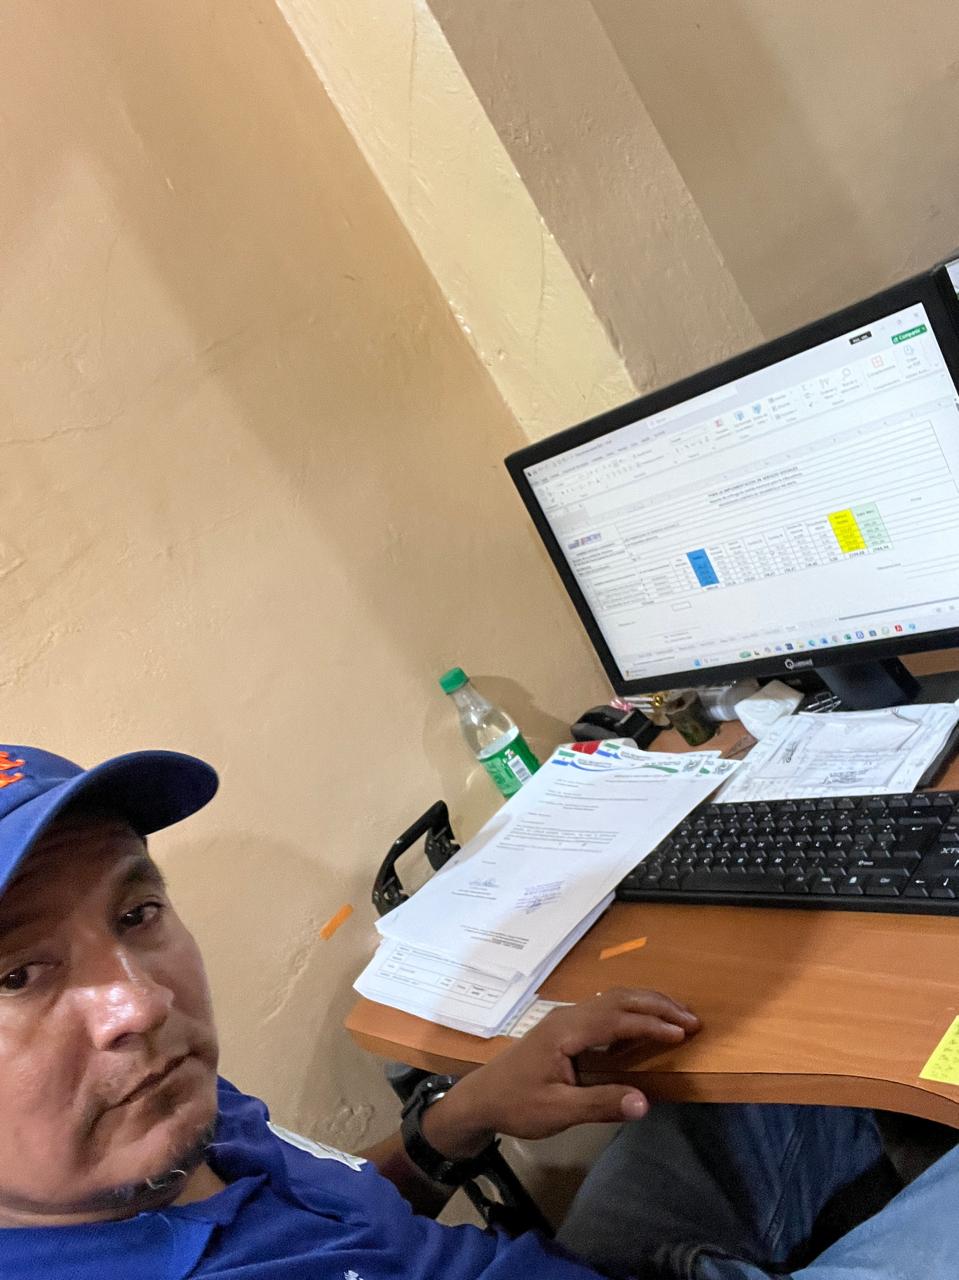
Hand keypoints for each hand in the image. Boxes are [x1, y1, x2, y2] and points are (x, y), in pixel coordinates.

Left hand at [421, 988, 699, 1157]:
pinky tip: (645, 1026)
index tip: (683, 1032)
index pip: (617, 1018)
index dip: (652, 1023)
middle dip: (657, 1005)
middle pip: (618, 999)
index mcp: (565, 1031)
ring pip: (612, 1000)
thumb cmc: (516, 1104)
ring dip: (646, 1005)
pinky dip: (632, 1012)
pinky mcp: (566, 1028)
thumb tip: (644, 1102)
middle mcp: (567, 1017)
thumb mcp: (557, 1112)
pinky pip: (605, 1010)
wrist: (480, 1098)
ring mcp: (565, 1019)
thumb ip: (600, 1105)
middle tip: (692, 1019)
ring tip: (678, 1017)